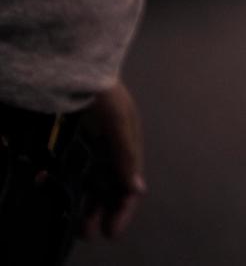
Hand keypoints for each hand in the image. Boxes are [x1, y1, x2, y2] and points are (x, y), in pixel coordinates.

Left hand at [77, 81, 145, 240]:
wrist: (76, 69)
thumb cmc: (102, 93)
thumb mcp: (117, 121)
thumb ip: (125, 153)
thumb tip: (137, 188)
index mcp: (128, 147)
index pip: (130, 185)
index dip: (123, 209)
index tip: (111, 230)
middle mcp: (110, 152)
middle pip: (109, 189)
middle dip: (102, 212)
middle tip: (89, 232)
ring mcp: (90, 149)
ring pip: (89, 185)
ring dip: (85, 204)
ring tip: (76, 223)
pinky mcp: (70, 146)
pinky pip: (69, 172)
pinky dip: (63, 185)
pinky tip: (52, 190)